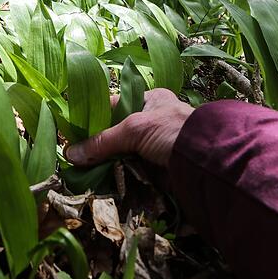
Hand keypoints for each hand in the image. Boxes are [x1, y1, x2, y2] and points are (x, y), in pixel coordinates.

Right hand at [65, 88, 193, 166]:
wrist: (206, 162)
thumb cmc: (173, 131)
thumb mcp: (135, 129)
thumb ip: (103, 141)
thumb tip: (71, 153)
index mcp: (149, 100)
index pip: (112, 106)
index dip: (93, 118)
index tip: (73, 131)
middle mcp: (151, 120)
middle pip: (114, 132)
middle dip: (97, 144)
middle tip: (74, 154)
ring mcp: (153, 145)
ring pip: (120, 152)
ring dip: (104, 161)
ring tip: (81, 168)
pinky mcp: (156, 166)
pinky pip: (130, 168)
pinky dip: (117, 173)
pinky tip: (99, 177)